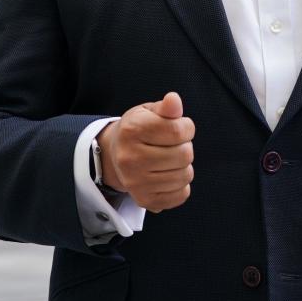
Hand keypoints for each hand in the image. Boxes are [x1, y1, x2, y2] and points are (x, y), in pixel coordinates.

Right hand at [96, 92, 194, 212]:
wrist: (115, 155)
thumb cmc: (138, 130)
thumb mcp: (149, 112)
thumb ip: (166, 107)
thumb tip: (173, 100)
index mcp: (132, 130)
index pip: (178, 131)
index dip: (186, 127)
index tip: (179, 127)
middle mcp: (130, 158)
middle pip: (184, 155)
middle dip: (185, 146)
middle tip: (172, 145)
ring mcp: (136, 182)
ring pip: (185, 175)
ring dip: (184, 166)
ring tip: (169, 159)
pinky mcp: (144, 200)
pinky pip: (181, 195)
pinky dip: (181, 185)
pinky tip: (168, 175)